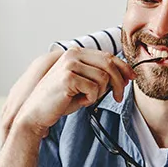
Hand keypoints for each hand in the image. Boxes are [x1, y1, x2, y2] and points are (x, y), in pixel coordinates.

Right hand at [11, 49, 133, 138]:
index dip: (123, 67)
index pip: (107, 56)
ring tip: (86, 99)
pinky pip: (94, 89)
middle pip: (109, 64)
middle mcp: (72, 54)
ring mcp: (69, 64)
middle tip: (118, 97)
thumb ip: (99, 76)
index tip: (131, 78)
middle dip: (118, 82)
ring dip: (100, 93)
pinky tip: (79, 102)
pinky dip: (90, 99)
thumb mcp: (82, 85)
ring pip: (103, 78)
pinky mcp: (68, 77)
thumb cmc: (59, 100)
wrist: (36, 113)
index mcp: (75, 53)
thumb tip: (124, 75)